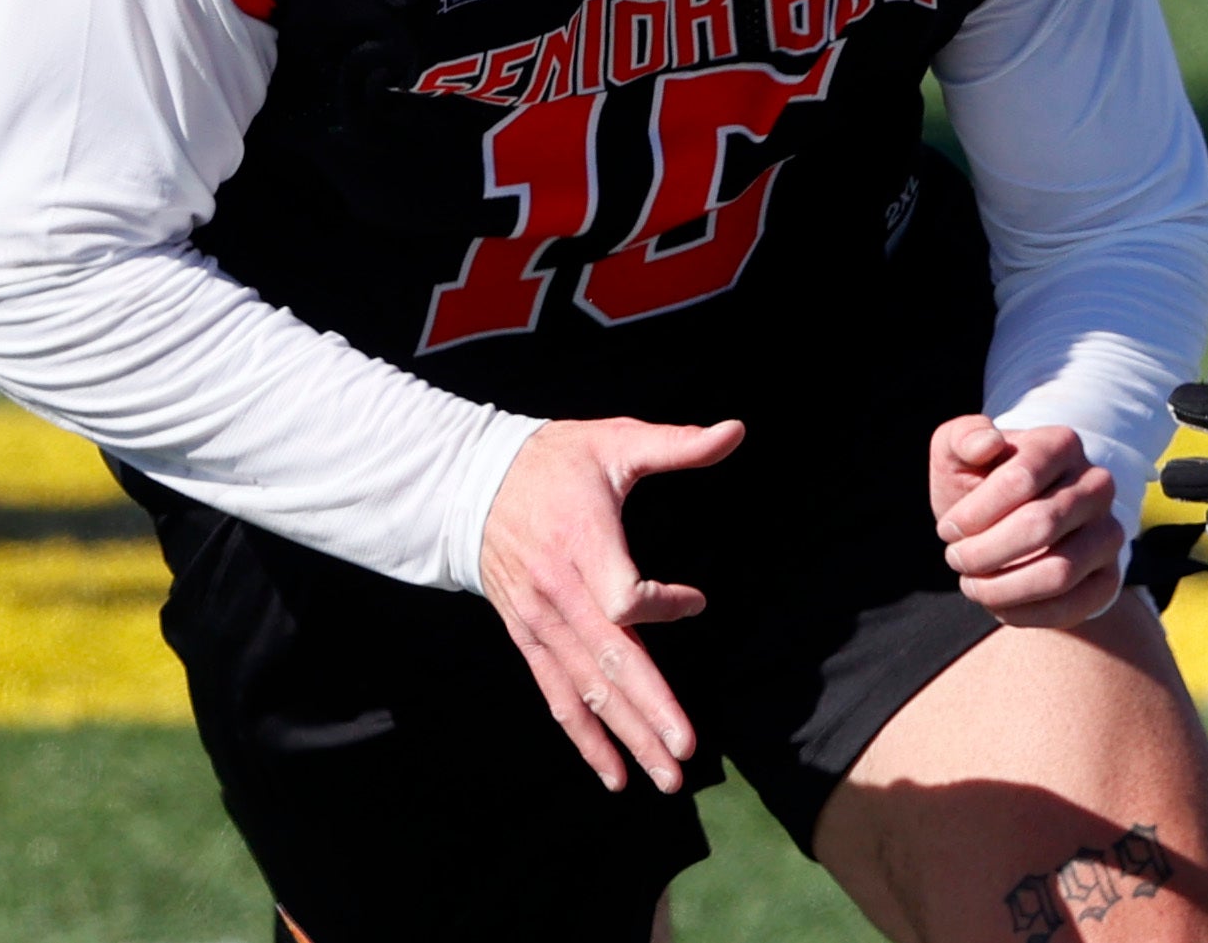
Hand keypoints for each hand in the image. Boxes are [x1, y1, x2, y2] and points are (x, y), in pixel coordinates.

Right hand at [479, 415, 741, 794]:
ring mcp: (540, 622)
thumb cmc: (555, 462)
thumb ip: (676, 444)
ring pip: (586, 689)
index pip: (621, 596)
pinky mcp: (528, 638)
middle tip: (686, 752)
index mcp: (582, 542)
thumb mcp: (614, 441)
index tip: (696, 601)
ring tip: (664, 777)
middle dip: (649, 711)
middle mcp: (559, 592)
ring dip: (625, 736)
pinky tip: (614, 774)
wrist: (471, 484)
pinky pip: (557, 695)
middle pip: (609, 661)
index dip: (660, 605)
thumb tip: (736, 431)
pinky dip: (584, 737)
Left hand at [928, 415, 1121, 627]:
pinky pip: (1072, 606)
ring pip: (1059, 572)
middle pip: (1040, 525)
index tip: (947, 530)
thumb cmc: (978, 485)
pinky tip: (997, 604)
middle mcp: (1096, 485)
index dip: (974, 514)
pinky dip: (1024, 613)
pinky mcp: (1108, 578)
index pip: (1020, 479)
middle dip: (984, 552)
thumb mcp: (956, 453)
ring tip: (972, 584)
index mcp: (1061, 444)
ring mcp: (1109, 532)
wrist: (1007, 527)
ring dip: (1001, 587)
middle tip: (955, 559)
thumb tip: (988, 444)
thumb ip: (963, 438)